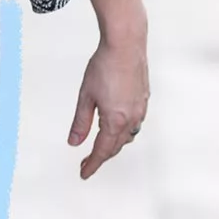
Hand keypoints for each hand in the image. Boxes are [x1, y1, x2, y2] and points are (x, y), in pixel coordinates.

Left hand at [68, 35, 148, 179]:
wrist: (126, 46)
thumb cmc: (104, 67)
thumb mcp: (85, 96)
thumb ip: (80, 122)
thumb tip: (74, 143)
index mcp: (116, 120)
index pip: (103, 150)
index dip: (92, 164)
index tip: (84, 173)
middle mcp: (132, 118)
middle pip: (116, 146)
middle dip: (102, 156)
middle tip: (87, 163)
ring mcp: (141, 109)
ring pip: (128, 136)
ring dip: (114, 144)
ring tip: (101, 147)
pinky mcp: (144, 99)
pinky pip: (135, 124)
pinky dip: (124, 131)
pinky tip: (117, 126)